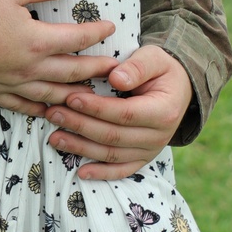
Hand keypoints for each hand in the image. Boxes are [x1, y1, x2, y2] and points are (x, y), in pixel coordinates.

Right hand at [0, 0, 115, 111]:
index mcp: (37, 41)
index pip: (77, 39)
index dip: (97, 33)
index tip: (110, 28)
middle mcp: (29, 68)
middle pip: (72, 72)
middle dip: (95, 69)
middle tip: (113, 68)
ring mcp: (12, 84)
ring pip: (51, 95)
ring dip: (74, 95)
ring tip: (89, 94)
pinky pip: (22, 106)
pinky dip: (39, 109)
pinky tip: (48, 110)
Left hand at [42, 45, 192, 181]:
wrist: (178, 89)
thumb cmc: (161, 69)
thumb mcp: (154, 57)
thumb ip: (137, 67)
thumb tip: (116, 78)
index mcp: (163, 110)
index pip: (124, 113)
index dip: (96, 108)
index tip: (71, 98)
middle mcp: (159, 136)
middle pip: (113, 135)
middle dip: (80, 125)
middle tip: (53, 113)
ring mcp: (150, 150)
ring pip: (112, 154)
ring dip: (81, 148)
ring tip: (54, 137)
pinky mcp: (142, 158)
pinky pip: (121, 170)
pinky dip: (101, 173)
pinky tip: (80, 172)